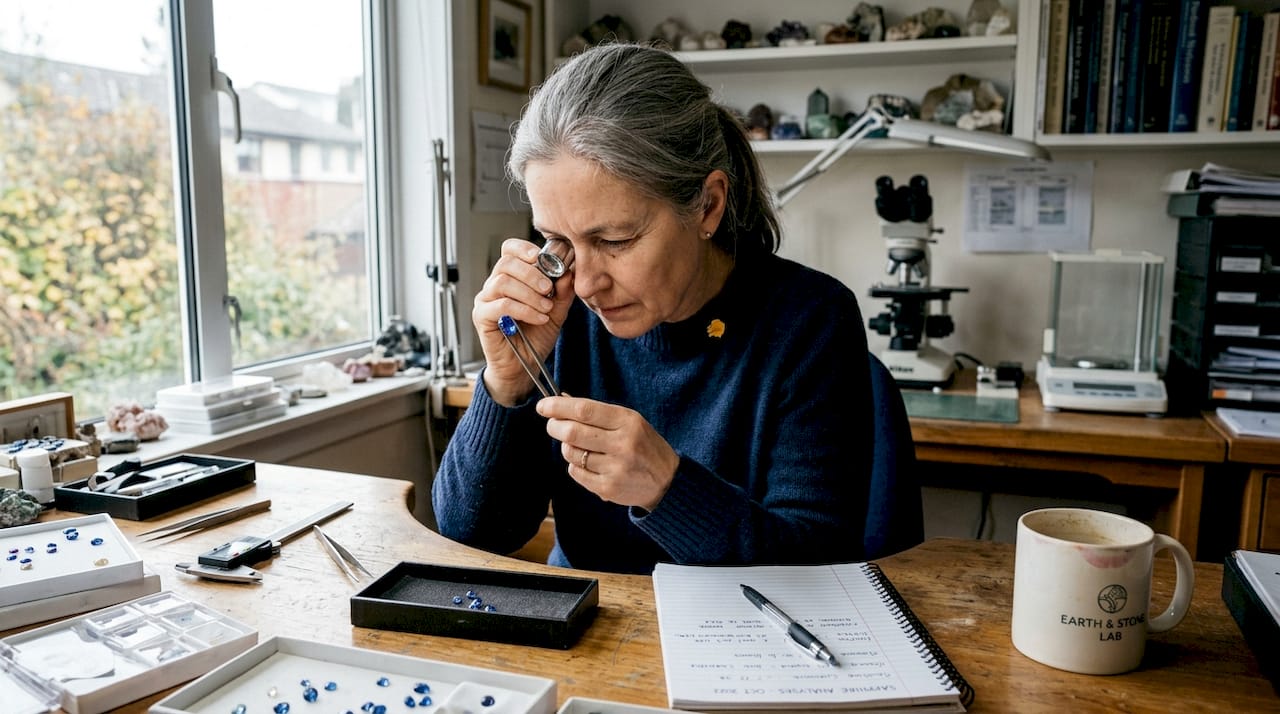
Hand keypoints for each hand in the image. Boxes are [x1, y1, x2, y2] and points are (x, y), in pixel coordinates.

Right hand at [473, 238, 574, 404]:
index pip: (509, 250)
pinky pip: (500, 305)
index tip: (542, 259)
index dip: (524, 249)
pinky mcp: (481, 317)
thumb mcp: (556, 312)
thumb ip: (562, 292)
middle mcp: (494, 285)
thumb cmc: (535, 337)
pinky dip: (523, 310)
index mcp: (511, 278)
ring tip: (545, 308)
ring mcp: (485, 300)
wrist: (523, 367)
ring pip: (503, 282)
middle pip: (506, 263)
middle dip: (532, 274)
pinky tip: (538, 318)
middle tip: (549, 289)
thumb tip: (568, 272)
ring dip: (529, 294)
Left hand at [537, 395, 679, 510]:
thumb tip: (561, 400)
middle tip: (552, 425)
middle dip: (555, 427)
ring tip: (577, 446)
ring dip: (566, 447)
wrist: (666, 480)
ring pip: (572, 454)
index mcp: (627, 421)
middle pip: (572, 432)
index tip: (543, 406)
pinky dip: (575, 465)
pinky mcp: (608, 487)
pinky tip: (588, 463)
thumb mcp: (629, 421)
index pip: (584, 410)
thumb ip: (598, 413)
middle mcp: (622, 444)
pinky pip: (576, 472)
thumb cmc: (643, 445)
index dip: (558, 407)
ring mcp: (615, 468)